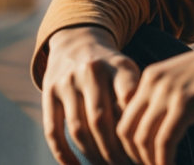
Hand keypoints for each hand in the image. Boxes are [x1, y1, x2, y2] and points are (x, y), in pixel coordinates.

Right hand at [42, 26, 140, 164]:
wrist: (78, 41)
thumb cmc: (113, 67)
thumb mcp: (130, 71)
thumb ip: (135, 98)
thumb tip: (142, 138)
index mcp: (119, 65)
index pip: (129, 100)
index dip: (135, 128)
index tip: (144, 147)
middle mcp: (91, 71)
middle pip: (101, 120)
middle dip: (115, 149)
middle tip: (126, 164)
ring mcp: (67, 82)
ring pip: (78, 128)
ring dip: (93, 154)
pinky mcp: (49, 92)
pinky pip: (53, 130)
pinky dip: (63, 153)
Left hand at [116, 22, 193, 164]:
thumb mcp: (189, 80)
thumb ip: (171, 96)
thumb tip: (163, 126)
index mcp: (151, 76)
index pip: (125, 116)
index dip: (129, 144)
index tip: (143, 159)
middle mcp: (154, 82)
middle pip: (126, 130)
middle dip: (133, 156)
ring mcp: (169, 92)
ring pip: (142, 139)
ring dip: (149, 162)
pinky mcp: (187, 104)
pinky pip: (165, 142)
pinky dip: (165, 161)